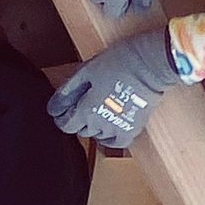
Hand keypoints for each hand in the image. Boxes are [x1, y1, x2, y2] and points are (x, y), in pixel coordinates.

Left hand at [48, 30, 184, 147]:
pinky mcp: (133, 129)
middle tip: (84, 102)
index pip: (66, 125)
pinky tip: (110, 126)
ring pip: (98, 136)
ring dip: (95, 126)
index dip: (61, 117)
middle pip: (82, 130)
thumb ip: (68, 91)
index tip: (63, 109)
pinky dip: (110, 136)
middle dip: (79, 118)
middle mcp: (101, 125)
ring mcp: (118, 129)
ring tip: (100, 109)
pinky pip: (116, 142)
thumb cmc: (119, 62)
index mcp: (87, 111)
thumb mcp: (87, 71)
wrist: (151, 64)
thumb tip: (53, 107)